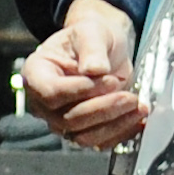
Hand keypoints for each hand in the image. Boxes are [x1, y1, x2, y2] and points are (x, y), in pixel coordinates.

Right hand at [22, 0, 144, 148]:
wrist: (103, 49)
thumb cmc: (90, 38)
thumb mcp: (91, 32)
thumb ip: (92, 49)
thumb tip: (94, 69)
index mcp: (36, 73)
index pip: (50, 92)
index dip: (77, 90)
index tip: (105, 80)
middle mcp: (44, 102)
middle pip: (68, 118)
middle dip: (102, 108)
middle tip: (128, 95)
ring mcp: (61, 120)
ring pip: (84, 135)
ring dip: (114, 123)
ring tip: (137, 106)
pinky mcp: (82, 131)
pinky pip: (99, 141)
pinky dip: (121, 133)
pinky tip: (137, 119)